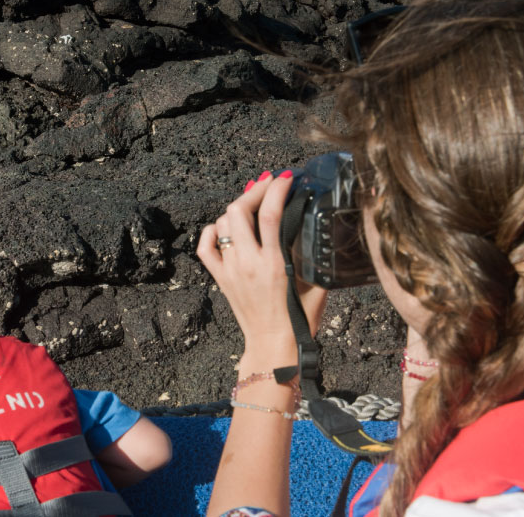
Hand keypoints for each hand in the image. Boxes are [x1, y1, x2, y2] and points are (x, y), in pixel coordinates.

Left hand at [197, 172, 329, 364]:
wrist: (272, 347)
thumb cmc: (298, 321)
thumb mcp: (317, 287)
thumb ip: (315, 258)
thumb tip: (319, 229)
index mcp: (273, 264)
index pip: (271, 214)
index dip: (277, 189)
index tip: (287, 176)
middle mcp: (247, 263)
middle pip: (239, 211)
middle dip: (255, 190)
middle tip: (269, 183)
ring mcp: (230, 269)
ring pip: (223, 223)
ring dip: (237, 208)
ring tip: (254, 203)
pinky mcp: (219, 278)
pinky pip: (205, 246)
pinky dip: (212, 231)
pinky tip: (225, 226)